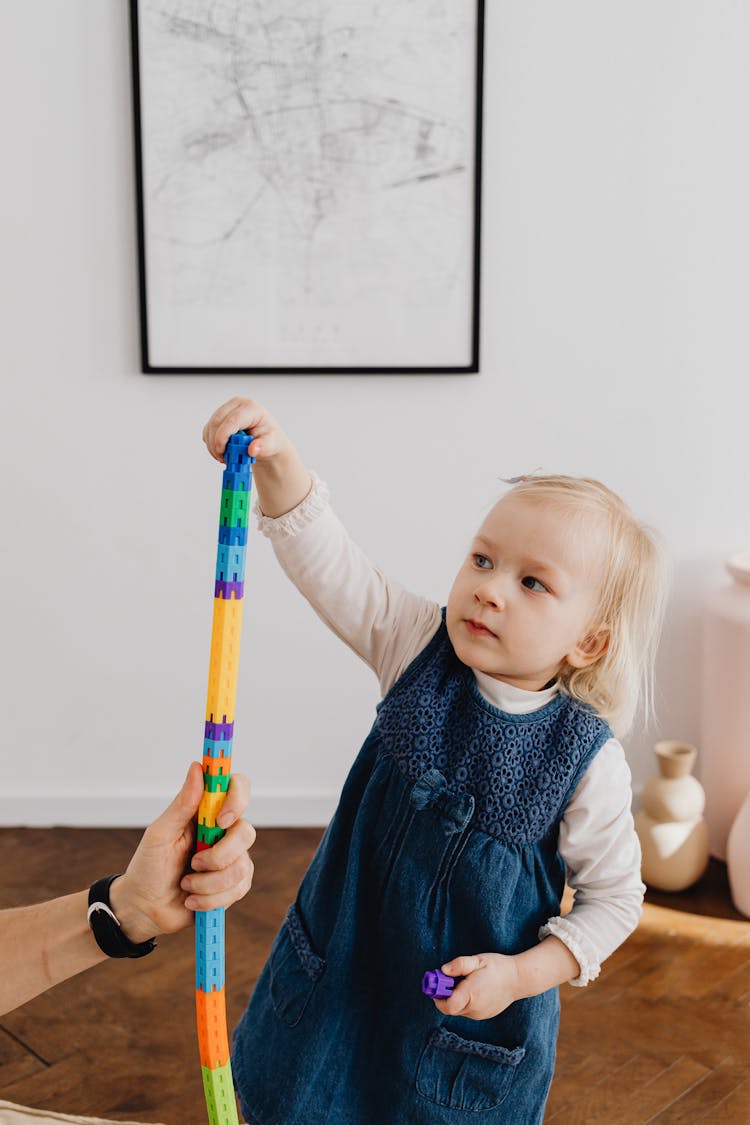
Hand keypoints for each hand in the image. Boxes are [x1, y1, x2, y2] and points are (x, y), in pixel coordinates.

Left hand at [109, 762, 254, 943]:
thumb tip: (198, 767)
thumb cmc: (148, 867)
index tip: (220, 820)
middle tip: (193, 864)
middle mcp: (224, 832)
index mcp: (206, 813)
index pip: (237, 788)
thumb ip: (182, 803)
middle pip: (246, 832)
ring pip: (241, 866)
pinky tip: (193, 900)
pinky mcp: (234, 885)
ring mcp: (232, 859)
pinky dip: (211, 899)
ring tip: (187, 885)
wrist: (145, 909)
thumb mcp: (160, 834)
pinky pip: (237, 890)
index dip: (237, 799)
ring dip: (208, 883)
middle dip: (219, 856)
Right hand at [202, 396, 311, 518]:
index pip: (231, 420)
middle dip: (216, 443)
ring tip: (225, 458)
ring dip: (213, 446)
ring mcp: (226, 409)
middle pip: (216, 422)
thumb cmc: (270, 439)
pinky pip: (208, 431)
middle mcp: (237, 404)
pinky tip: (222, 452)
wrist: (266, 439)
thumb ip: (264, 447)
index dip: (223, 437)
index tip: (222, 452)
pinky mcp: (219, 417)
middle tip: (223, 459)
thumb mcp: (272, 444)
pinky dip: (211, 444)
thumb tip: (253, 450)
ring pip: (210, 427)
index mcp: (251, 408)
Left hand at [433, 953, 521, 1020]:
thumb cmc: (497, 967)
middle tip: (450, 979)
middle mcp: (474, 1008)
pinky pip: (468, 1011)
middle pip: (451, 1008)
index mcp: (471, 994)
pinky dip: (465, 1001)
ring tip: (465, 982)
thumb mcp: (478, 960)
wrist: (519, 979)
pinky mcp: (484, 1015)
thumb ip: (459, 964)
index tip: (438, 985)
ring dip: (456, 998)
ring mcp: (480, 1014)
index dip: (438, 997)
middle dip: (446, 995)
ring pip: (459, 1010)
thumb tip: (443, 970)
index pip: (447, 1006)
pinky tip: (474, 988)